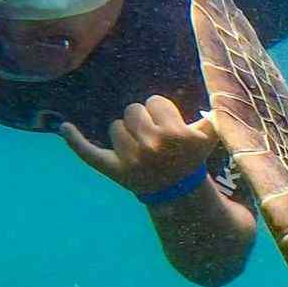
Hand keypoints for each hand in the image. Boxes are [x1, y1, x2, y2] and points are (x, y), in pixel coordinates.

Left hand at [61, 95, 219, 196]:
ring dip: (127, 133)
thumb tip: (223, 93)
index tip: (171, 127)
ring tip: (141, 148)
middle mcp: (152, 146)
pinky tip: (63, 127)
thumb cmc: (193, 158)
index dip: (162, 112)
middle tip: (155, 139)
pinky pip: (88, 152)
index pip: (155, 101)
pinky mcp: (113, 170)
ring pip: (116, 126)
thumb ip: (216, 115)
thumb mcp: (211, 137)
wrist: (179, 193)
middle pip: (133, 110)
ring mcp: (131, 159)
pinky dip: (75, 140)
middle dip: (143, 120)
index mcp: (175, 134)